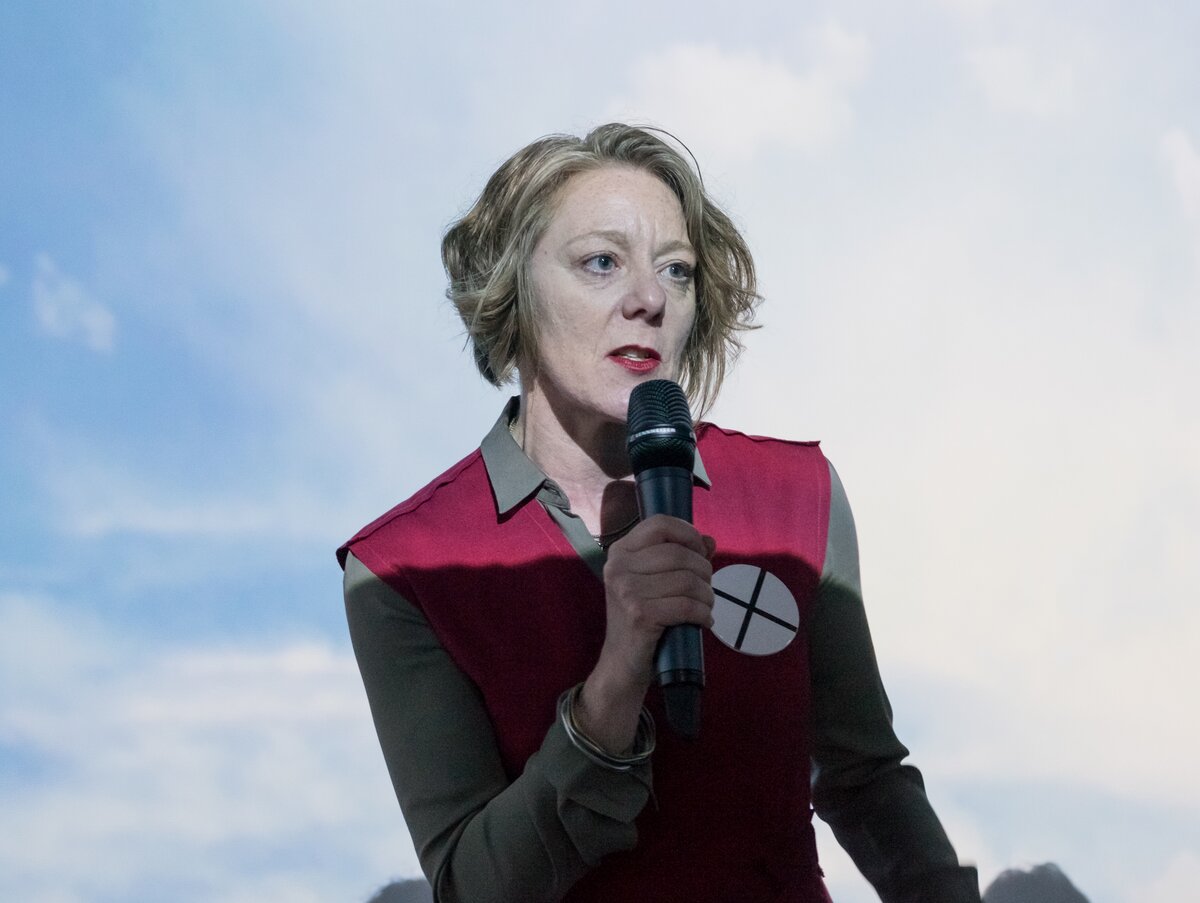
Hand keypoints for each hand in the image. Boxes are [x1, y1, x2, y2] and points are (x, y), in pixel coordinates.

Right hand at [575, 515, 714, 752]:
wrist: (622, 663)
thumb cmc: (644, 618)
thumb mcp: (656, 581)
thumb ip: (681, 556)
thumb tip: (709, 541)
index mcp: (620, 552)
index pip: (661, 523)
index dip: (689, 534)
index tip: (700, 554)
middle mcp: (618, 567)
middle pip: (680, 554)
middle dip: (704, 572)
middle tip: (705, 590)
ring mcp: (626, 591)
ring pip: (688, 580)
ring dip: (707, 596)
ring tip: (704, 607)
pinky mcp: (639, 615)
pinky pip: (687, 605)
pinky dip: (703, 614)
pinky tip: (703, 621)